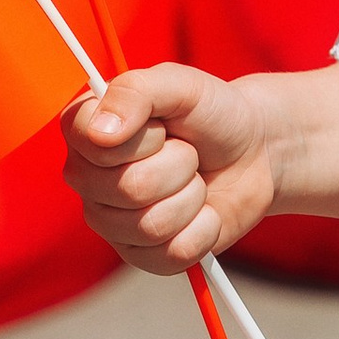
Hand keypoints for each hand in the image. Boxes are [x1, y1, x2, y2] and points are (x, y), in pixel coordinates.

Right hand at [63, 63, 279, 272]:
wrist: (253, 151)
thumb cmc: (211, 113)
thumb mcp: (180, 85)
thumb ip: (136, 91)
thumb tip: (100, 132)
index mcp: (85, 130)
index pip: (92, 143)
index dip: (142, 136)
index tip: (162, 126)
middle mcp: (88, 178)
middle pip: (129, 188)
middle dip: (179, 165)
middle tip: (188, 152)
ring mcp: (111, 222)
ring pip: (152, 226)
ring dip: (192, 197)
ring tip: (194, 178)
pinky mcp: (142, 254)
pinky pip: (173, 254)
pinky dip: (204, 229)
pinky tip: (203, 210)